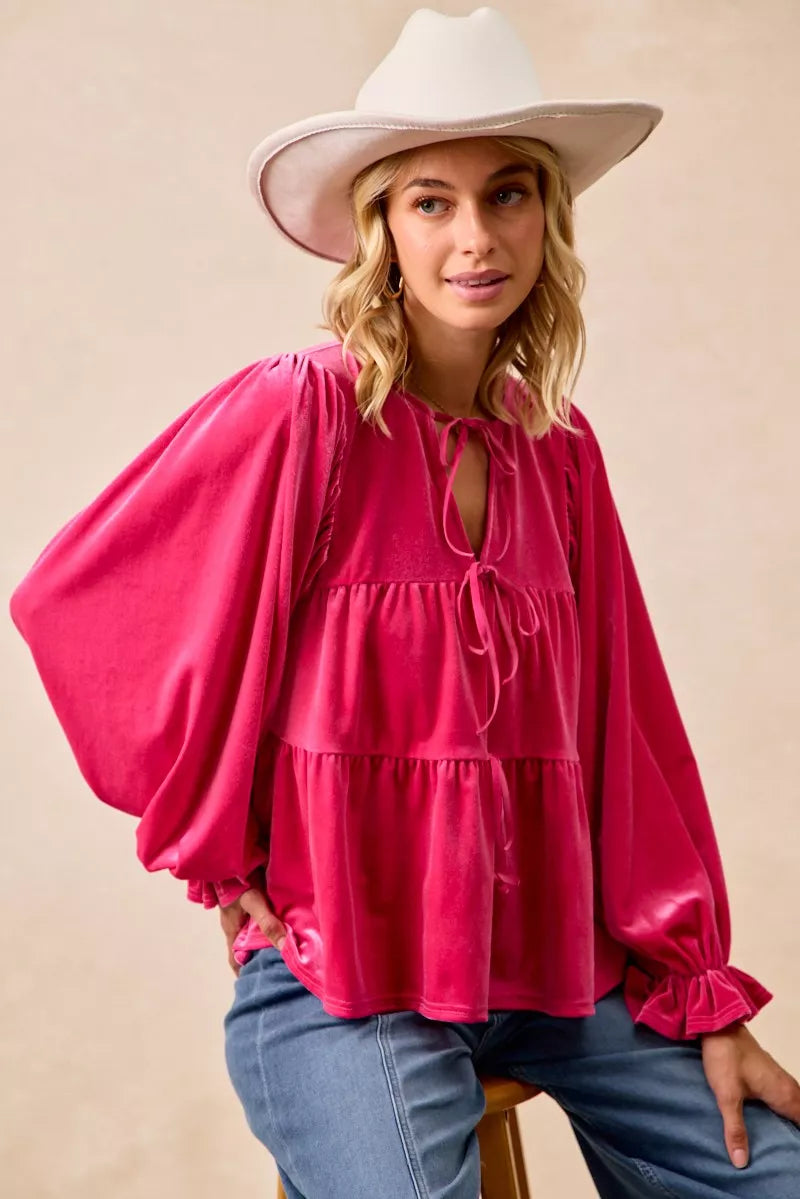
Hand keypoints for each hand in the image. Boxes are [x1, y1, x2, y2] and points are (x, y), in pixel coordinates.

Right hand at [219, 886, 287, 976]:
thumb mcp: (254, 902)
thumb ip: (267, 923)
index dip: (245, 972)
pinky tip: (280, 923)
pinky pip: (256, 918)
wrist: (229, 855)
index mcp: (232, 930)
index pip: (235, 960)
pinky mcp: (246, 901)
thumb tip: (283, 948)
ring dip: (264, 939)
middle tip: (278, 966)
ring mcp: (239, 913)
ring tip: (284, 947)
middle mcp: (234, 925)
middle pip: (244, 948)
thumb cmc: (236, 881)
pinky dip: (266, 924)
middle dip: (258, 957)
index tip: (259, 982)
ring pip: (250, 933)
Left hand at [701, 1023, 799, 1168]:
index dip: (798, 1139)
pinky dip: (786, 1107)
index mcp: (784, 1095)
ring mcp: (780, 1076)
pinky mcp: (769, 1071)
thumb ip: (735, 1129)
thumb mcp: (727, 1097)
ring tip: (782, 1138)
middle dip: (797, 1130)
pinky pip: (787, 1094)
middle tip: (786, 1150)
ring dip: (793, 1118)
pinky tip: (773, 1115)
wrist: (718, 1024)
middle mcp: (787, 1086)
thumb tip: (741, 1162)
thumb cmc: (726, 1058)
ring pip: (795, 1103)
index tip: (791, 1153)